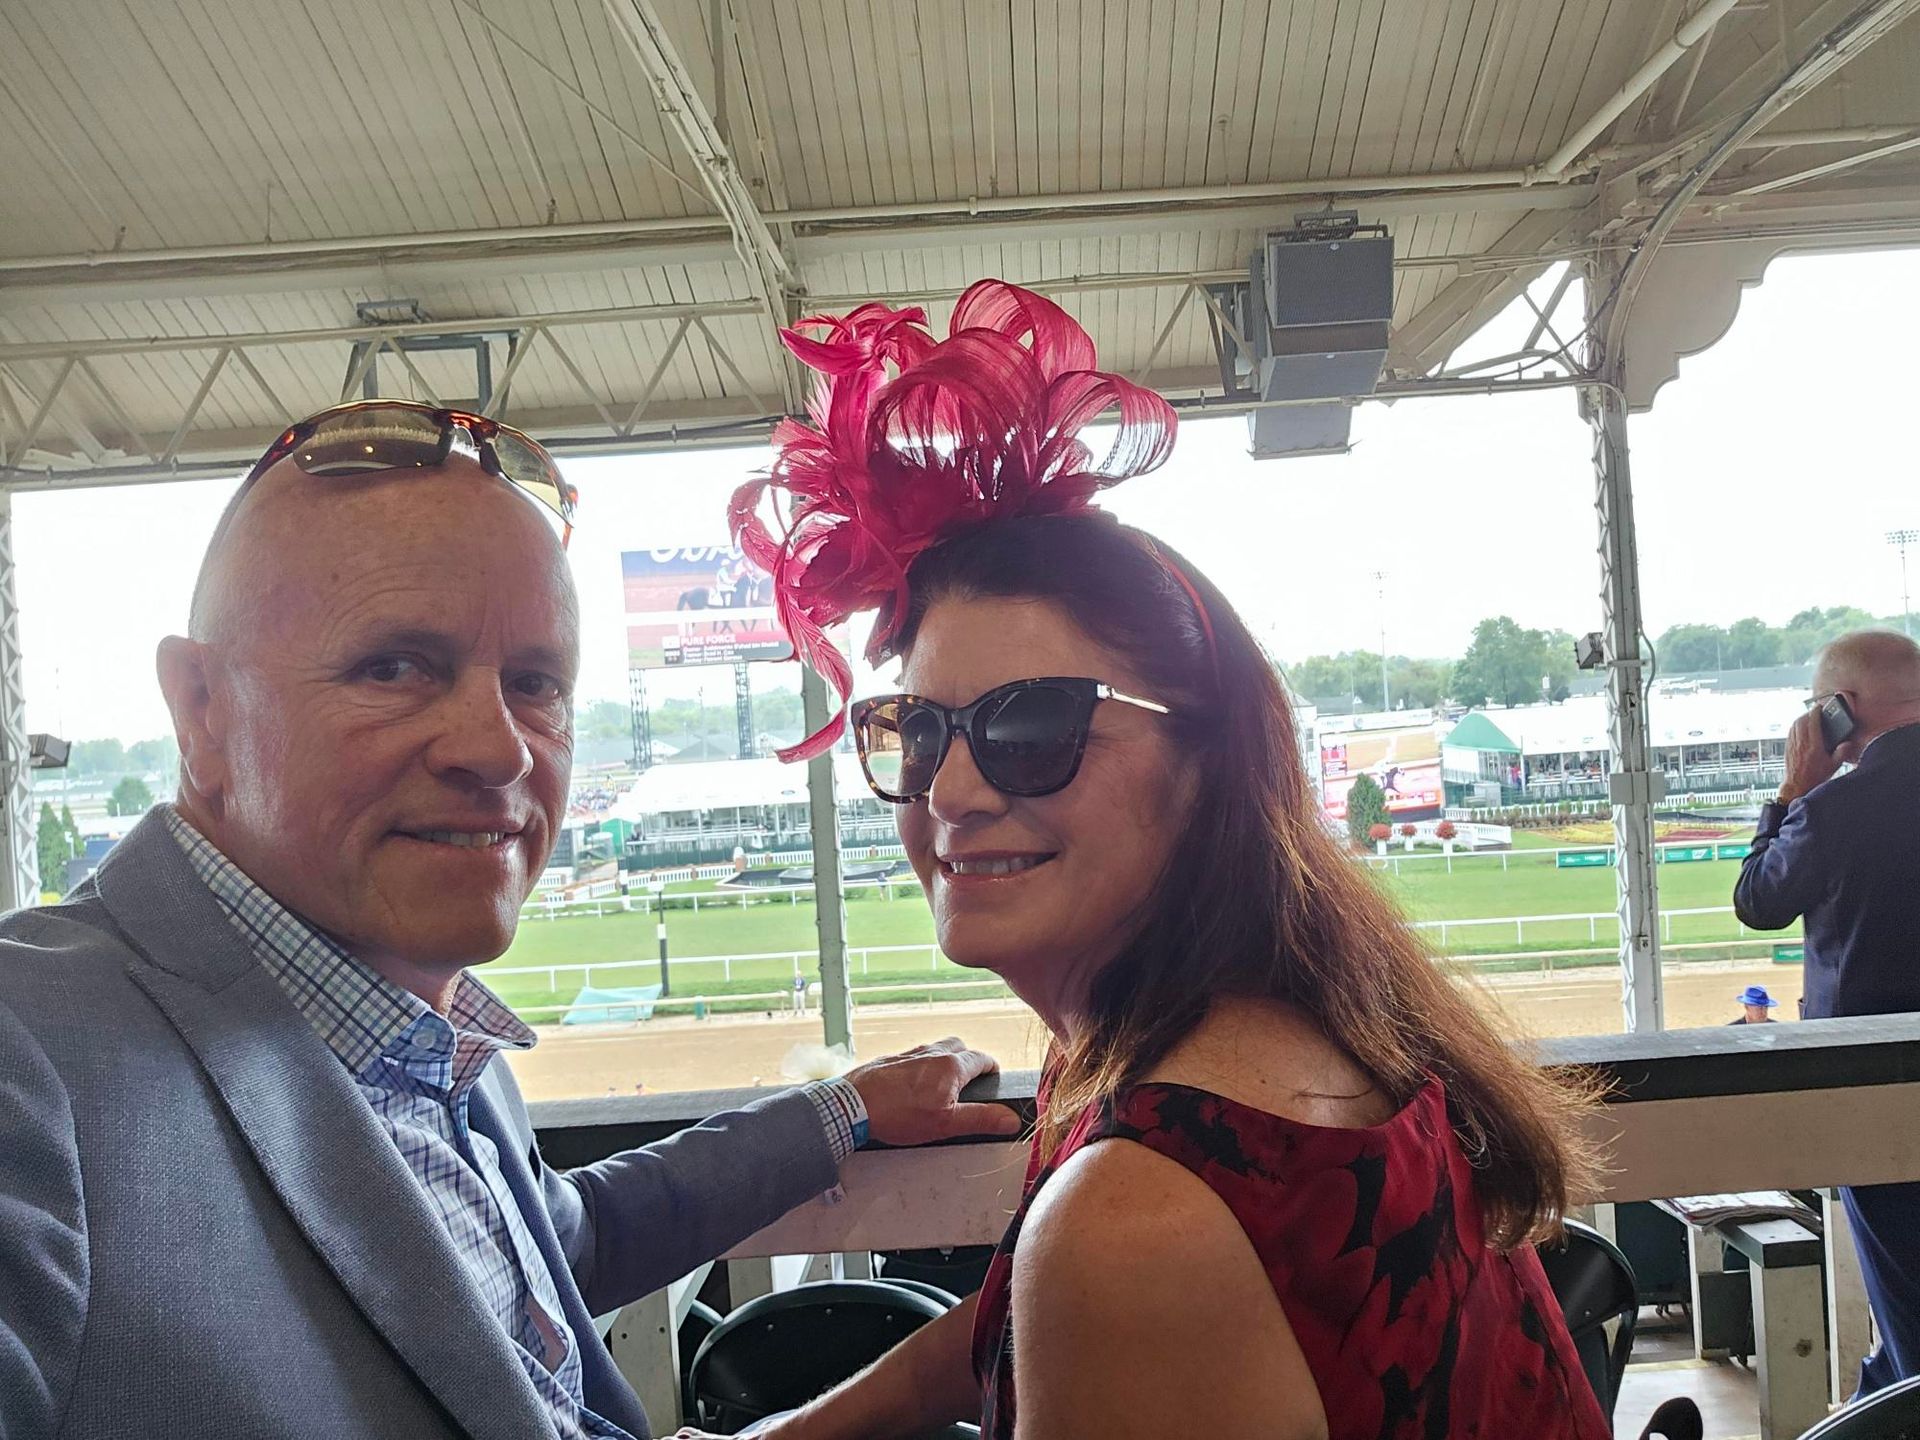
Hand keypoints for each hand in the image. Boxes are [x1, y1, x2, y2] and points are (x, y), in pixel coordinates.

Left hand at [846, 1036, 1023, 1145]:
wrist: (852, 1104)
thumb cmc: (899, 1114)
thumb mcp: (946, 1123)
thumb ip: (981, 1119)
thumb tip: (1012, 1118)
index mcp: (952, 1065)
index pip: (983, 1059)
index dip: (992, 1071)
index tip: (994, 1082)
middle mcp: (933, 1052)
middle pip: (961, 1048)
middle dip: (969, 1062)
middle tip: (970, 1085)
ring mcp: (911, 1053)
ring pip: (937, 1051)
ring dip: (946, 1064)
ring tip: (942, 1090)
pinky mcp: (892, 1059)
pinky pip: (917, 1058)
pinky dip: (924, 1068)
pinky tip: (915, 1089)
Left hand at [1780, 709, 1841, 804]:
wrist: (1796, 786)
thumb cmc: (1814, 777)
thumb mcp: (1833, 766)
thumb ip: (1842, 753)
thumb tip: (1848, 743)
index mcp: (1813, 745)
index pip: (1812, 722)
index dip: (1816, 712)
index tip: (1820, 707)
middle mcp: (1801, 743)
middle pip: (1801, 720)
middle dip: (1808, 713)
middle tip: (1816, 712)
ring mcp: (1792, 744)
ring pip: (1794, 725)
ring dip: (1801, 719)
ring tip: (1809, 718)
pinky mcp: (1787, 747)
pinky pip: (1790, 732)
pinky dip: (1796, 726)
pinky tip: (1801, 729)